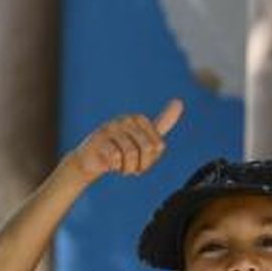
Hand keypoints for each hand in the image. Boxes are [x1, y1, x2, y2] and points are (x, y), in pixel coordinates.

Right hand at [64, 100, 183, 182]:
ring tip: (120, 166)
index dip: (150, 161)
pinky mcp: (99, 137)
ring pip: (131, 154)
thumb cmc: (121, 152)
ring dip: (127, 168)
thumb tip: (179, 102)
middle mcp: (127, 119)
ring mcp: (112, 127)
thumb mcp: (144, 141)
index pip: (158, 146)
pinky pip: (116, 157)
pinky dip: (114, 166)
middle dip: (140, 165)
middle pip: (147, 148)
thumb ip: (162, 124)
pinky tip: (108, 163)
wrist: (92, 161)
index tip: (140, 160)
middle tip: (131, 167)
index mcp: (140, 119)